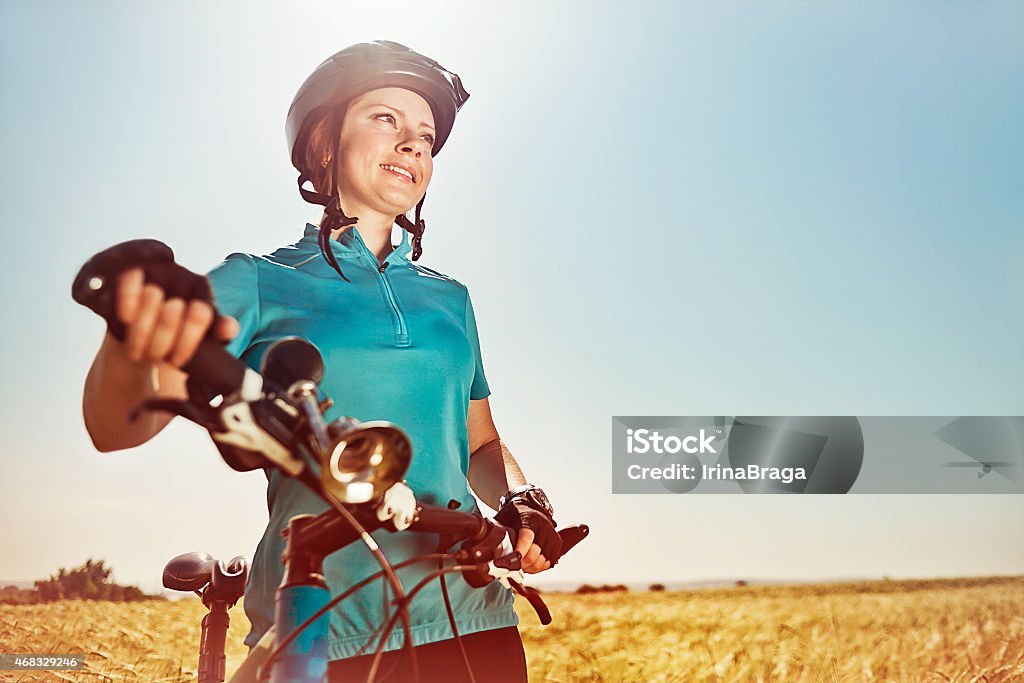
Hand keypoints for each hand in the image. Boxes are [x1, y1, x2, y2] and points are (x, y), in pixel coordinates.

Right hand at [115, 266, 237, 366]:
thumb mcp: (202, 337)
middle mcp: (183, 276)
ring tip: (137, 353)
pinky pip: (130, 282)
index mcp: (203, 291)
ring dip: (141, 332)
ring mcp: (158, 271)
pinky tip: (126, 319)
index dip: (186, 343)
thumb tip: (228, 329)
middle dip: (161, 343)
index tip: (176, 362)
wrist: (144, 327)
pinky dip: (128, 301)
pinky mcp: (133, 271)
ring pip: (150, 299)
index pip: (199, 315)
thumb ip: (218, 334)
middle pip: (172, 312)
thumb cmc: (178, 335)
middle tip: (154, 359)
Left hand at [495, 500, 561, 573]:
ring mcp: (552, 536)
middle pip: (533, 555)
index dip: (517, 554)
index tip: (506, 563)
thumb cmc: (513, 515)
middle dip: (520, 564)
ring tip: (520, 563)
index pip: (526, 539)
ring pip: (541, 562)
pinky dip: (538, 567)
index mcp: (529, 519)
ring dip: (529, 567)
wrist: (530, 506)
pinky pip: (548, 563)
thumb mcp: (503, 518)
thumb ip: (495, 532)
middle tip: (510, 565)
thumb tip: (481, 548)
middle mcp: (544, 527)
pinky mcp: (557, 544)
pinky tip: (529, 562)